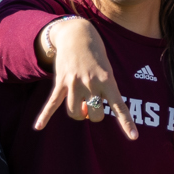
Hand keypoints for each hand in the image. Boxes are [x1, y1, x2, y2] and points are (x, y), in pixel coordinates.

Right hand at [33, 18, 138, 138]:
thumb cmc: (96, 56)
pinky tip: (39, 126)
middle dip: (94, 115)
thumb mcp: (106, 71)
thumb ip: (100, 93)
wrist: (78, 35)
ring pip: (75, 113)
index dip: (126, 123)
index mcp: (108, 81)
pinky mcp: (60, 82)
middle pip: (94, 114)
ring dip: (78, 114)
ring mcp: (74, 83)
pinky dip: (44, 116)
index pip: (119, 106)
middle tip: (93, 106)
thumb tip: (84, 112)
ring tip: (80, 106)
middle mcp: (91, 83)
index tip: (134, 137)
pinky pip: (52, 103)